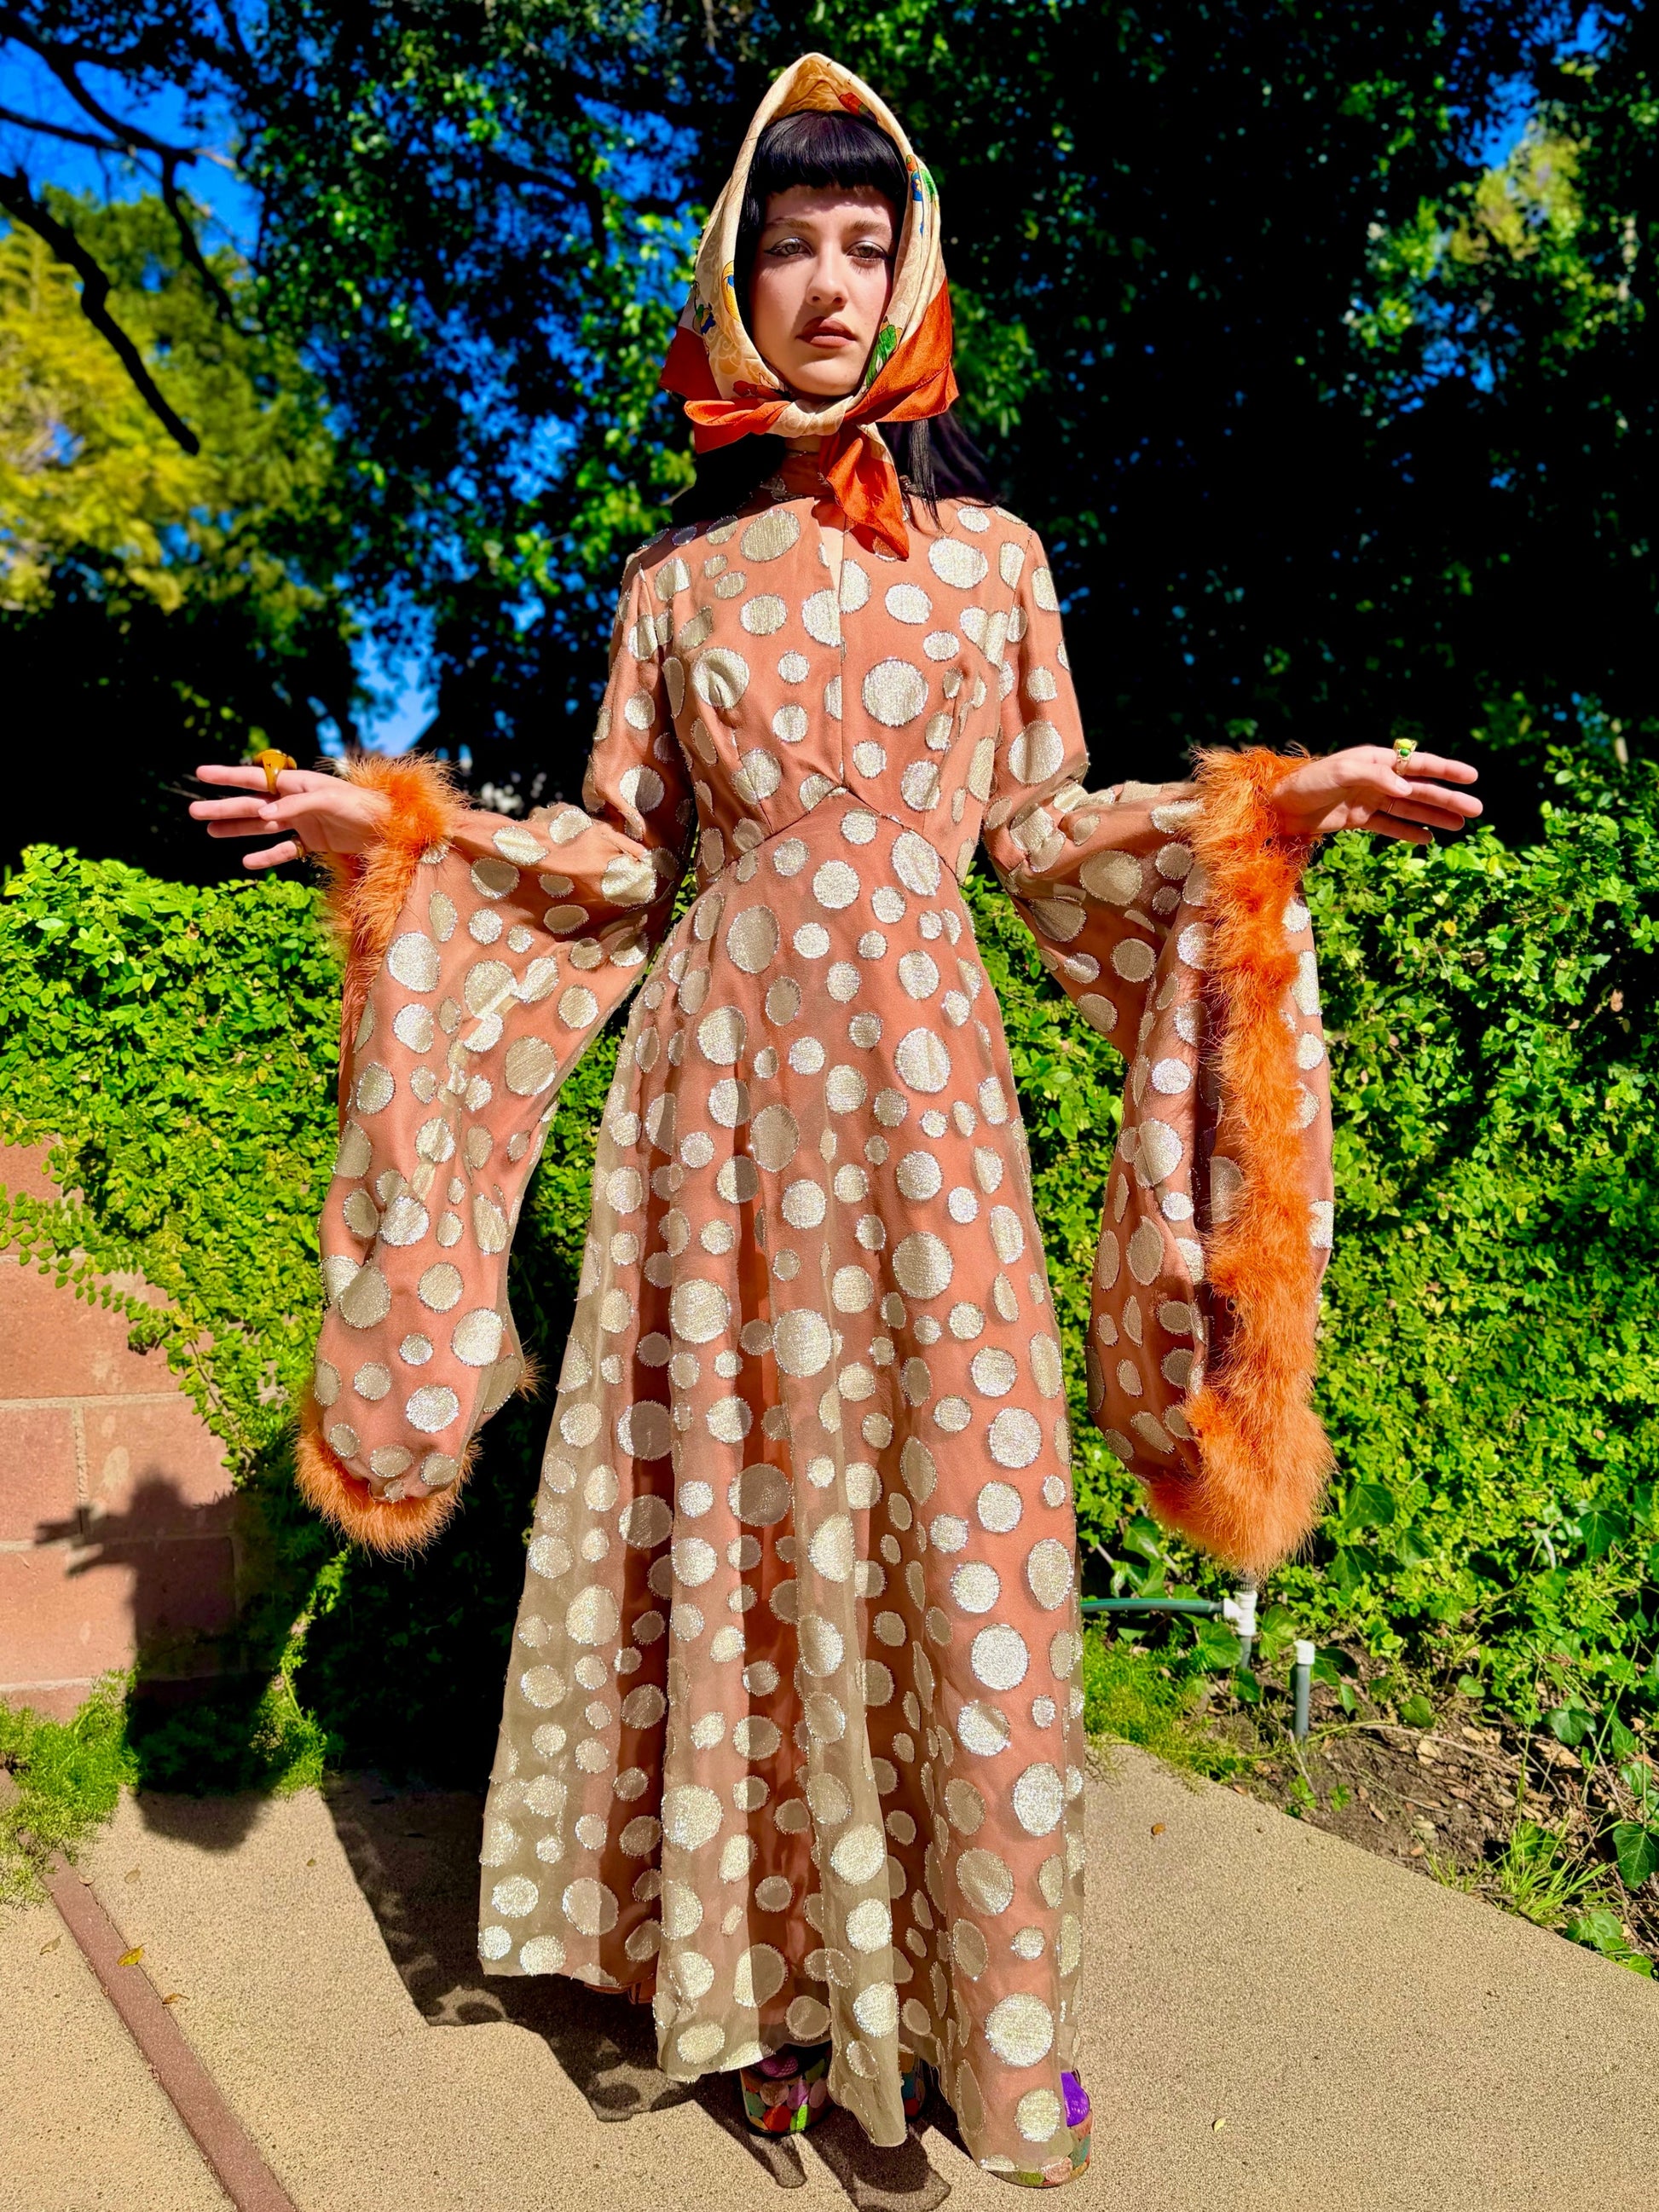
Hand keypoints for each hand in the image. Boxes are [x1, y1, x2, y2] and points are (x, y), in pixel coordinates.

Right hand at [188, 762, 390, 870]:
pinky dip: (267, 856)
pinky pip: (285, 850)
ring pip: (262, 826)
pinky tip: (246, 861)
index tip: (200, 773)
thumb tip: (262, 814)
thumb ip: (295, 806)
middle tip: (192, 811)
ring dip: (236, 829)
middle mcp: (296, 801)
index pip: (255, 778)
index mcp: (297, 783)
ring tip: (209, 831)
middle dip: (222, 807)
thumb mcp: (328, 800)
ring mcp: (303, 822)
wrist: (391, 829)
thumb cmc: (363, 806)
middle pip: (251, 804)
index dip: (227, 776)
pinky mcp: (314, 842)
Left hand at [1269, 746, 1481, 845]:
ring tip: (1461, 826)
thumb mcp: (1340, 773)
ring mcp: (1368, 800)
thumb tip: (1408, 789)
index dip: (1446, 770)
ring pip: (1410, 808)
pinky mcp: (1357, 820)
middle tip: (1478, 810)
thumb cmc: (1307, 782)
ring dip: (1435, 816)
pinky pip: (1389, 826)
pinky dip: (1408, 832)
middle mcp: (1376, 779)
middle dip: (1449, 799)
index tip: (1472, 776)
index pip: (1418, 764)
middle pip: (1421, 789)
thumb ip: (1376, 777)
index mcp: (1376, 761)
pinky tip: (1428, 839)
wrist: (1277, 807)